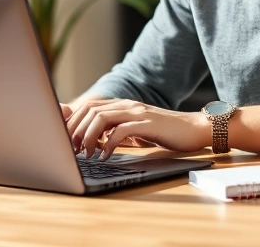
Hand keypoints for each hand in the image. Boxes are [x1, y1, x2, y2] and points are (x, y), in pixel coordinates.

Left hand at [66, 99, 211, 159]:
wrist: (193, 129)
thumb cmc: (164, 132)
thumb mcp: (135, 129)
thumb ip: (116, 130)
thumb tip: (91, 142)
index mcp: (122, 105)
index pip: (89, 107)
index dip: (73, 122)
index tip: (65, 140)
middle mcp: (126, 105)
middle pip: (90, 110)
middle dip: (75, 130)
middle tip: (71, 150)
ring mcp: (137, 112)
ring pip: (101, 118)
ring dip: (88, 137)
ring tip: (86, 153)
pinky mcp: (147, 123)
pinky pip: (121, 130)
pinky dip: (109, 143)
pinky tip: (106, 155)